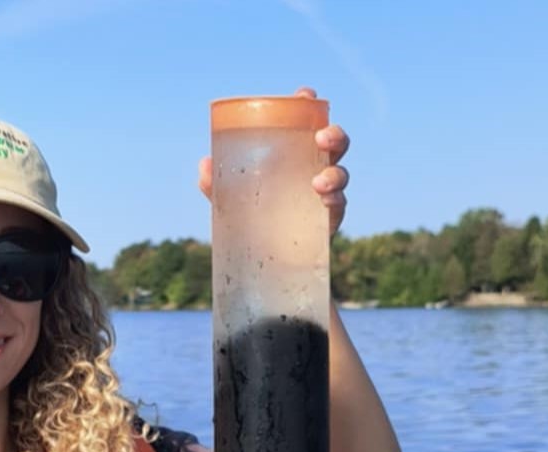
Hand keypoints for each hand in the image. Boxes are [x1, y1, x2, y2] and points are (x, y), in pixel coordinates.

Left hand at [197, 85, 350, 234]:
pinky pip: (340, 206)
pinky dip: (335, 201)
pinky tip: (325, 202)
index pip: (306, 122)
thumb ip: (217, 183)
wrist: (267, 260)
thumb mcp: (231, 199)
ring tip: (317, 183)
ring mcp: (325, 193)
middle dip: (334, 134)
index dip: (309, 104)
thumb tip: (205, 165)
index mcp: (293, 154)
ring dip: (334, 174)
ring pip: (341, 173)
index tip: (305, 94)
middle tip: (321, 138)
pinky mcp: (330, 219)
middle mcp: (314, 167)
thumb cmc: (252, 217)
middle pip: (335, 142)